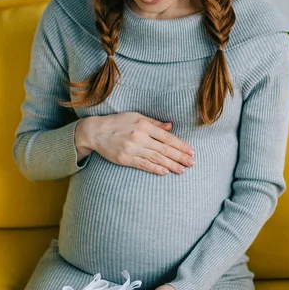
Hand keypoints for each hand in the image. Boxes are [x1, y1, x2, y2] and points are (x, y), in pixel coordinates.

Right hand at [76, 112, 194, 175]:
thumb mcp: (136, 117)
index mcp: (144, 125)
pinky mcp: (125, 158)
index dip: (180, 145)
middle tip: (192, 163)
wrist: (96, 131)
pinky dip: (155, 169)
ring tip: (182, 170)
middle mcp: (139, 137)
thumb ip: (154, 123)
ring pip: (156, 158)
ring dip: (171, 165)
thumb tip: (170, 127)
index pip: (167, 137)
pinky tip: (165, 172)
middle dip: (180, 157)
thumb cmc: (118, 122)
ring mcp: (132, 149)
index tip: (191, 151)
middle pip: (164, 149)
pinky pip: (143, 165)